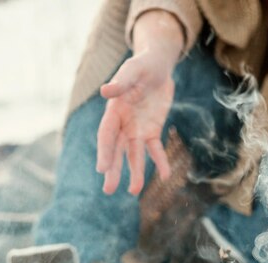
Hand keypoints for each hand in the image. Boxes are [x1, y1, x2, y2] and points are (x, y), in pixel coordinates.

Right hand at [97, 52, 173, 194]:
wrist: (158, 66)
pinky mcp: (151, 132)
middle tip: (108, 190)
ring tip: (133, 191)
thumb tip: (105, 92)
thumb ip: (122, 82)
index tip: (102, 170)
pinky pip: (156, 150)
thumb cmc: (142, 65)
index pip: (106, 135)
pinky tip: (166, 176)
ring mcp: (137, 130)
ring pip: (134, 155)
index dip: (104, 152)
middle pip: (116, 151)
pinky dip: (161, 162)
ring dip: (135, 172)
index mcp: (114, 111)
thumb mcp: (133, 70)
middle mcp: (123, 124)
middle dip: (113, 170)